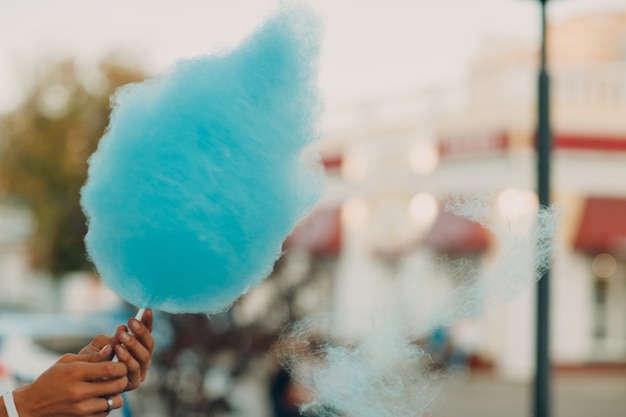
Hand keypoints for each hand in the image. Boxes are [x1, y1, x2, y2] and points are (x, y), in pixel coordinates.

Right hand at [12, 347, 126, 416]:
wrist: (32, 405)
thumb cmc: (51, 379)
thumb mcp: (66, 361)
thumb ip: (91, 356)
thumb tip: (111, 348)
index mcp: (76, 373)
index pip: (110, 369)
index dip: (121, 365)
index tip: (121, 364)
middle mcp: (79, 392)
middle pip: (117, 385)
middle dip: (123, 378)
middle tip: (119, 375)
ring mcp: (81, 409)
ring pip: (115, 401)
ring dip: (116, 393)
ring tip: (109, 388)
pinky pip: (106, 412)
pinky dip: (107, 405)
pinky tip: (99, 398)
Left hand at [79, 309, 154, 391]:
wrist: (82, 383)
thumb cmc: (92, 361)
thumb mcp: (100, 345)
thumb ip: (112, 337)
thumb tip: (122, 329)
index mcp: (138, 348)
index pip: (146, 333)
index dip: (148, 322)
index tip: (146, 310)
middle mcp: (143, 360)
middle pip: (150, 344)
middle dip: (141, 332)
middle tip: (131, 321)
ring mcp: (140, 372)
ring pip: (144, 356)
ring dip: (134, 344)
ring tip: (123, 335)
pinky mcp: (133, 382)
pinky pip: (134, 369)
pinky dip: (128, 358)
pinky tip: (118, 349)